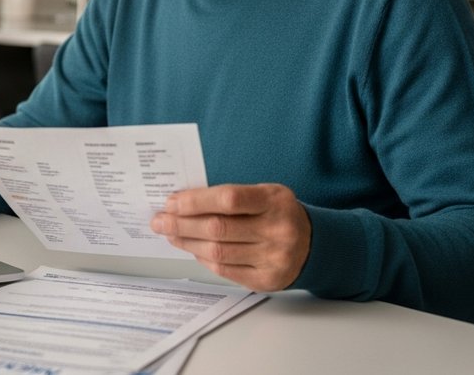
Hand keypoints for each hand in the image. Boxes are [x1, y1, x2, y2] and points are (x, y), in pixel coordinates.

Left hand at [150, 183, 310, 291]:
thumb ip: (229, 197)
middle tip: (160, 220)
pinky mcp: (267, 280)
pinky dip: (203, 258)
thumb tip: (182, 203)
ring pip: (217, 252)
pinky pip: (225, 270)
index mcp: (275, 201)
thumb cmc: (278, 213)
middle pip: (218, 228)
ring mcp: (274, 258)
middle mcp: (278, 230)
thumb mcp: (264, 194)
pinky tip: (192, 248)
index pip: (229, 199)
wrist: (314, 244)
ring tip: (171, 234)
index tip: (172, 202)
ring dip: (187, 242)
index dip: (196, 201)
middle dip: (181, 224)